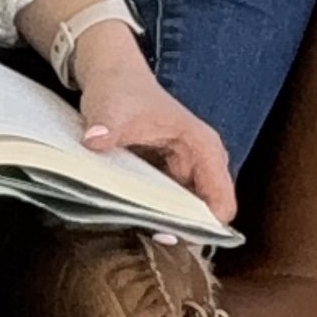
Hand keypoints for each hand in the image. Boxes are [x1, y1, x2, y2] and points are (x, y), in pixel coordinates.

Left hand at [72, 29, 235, 226]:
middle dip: (181, 232)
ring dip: (166, 228)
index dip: (201, 227)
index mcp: (203, 147)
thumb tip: (95, 141)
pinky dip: (153, 218)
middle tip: (148, 240)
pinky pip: (169, 207)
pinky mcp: (168, 177)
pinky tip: (131, 223)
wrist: (112, 76)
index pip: (221, 204)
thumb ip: (106, 125)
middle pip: (205, 215)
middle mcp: (202, 163)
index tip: (168, 236)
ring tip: (138, 234)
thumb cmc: (119, 88)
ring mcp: (186, 171)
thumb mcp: (111, 106)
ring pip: (186, 215)